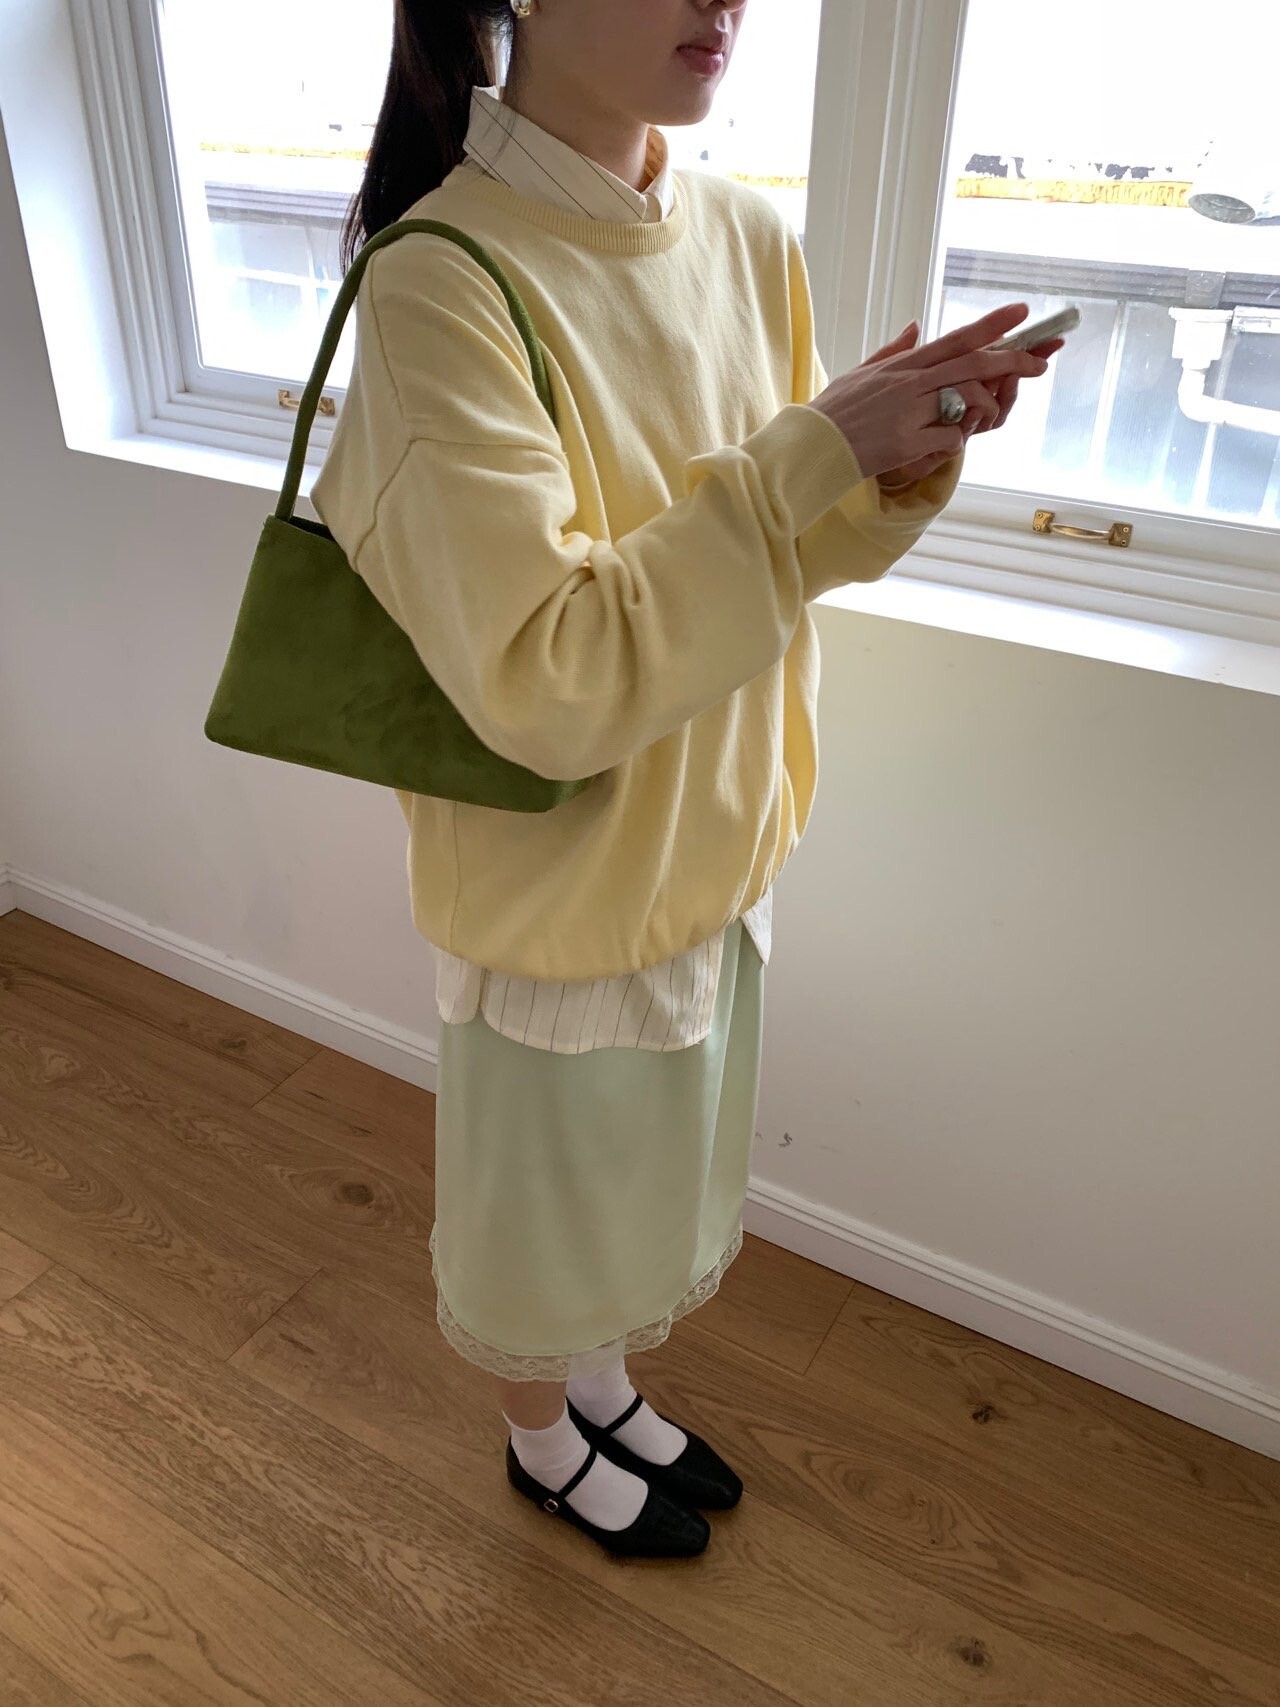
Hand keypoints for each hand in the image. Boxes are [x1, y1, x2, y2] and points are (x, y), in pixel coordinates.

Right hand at [807, 303, 1054, 485]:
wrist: (811, 446)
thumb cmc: (834, 412)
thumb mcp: (861, 372)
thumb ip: (894, 350)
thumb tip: (916, 326)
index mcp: (902, 365)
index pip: (955, 338)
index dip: (991, 325)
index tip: (1020, 312)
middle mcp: (908, 382)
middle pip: (971, 364)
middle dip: (1011, 361)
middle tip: (1040, 363)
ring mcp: (908, 412)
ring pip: (964, 400)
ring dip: (981, 410)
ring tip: (982, 419)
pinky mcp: (904, 442)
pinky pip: (948, 438)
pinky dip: (952, 443)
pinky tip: (938, 447)